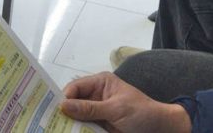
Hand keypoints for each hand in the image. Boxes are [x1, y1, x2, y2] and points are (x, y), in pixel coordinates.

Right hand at [61, 72, 190, 132]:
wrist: (161, 130)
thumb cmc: (141, 113)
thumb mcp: (116, 109)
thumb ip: (90, 108)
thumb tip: (63, 106)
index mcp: (100, 83)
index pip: (75, 87)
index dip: (65, 98)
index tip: (55, 110)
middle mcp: (95, 96)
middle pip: (73, 102)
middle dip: (64, 112)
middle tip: (51, 121)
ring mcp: (97, 112)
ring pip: (76, 116)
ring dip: (70, 123)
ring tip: (57, 128)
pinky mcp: (99, 125)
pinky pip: (84, 127)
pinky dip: (78, 130)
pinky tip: (70, 132)